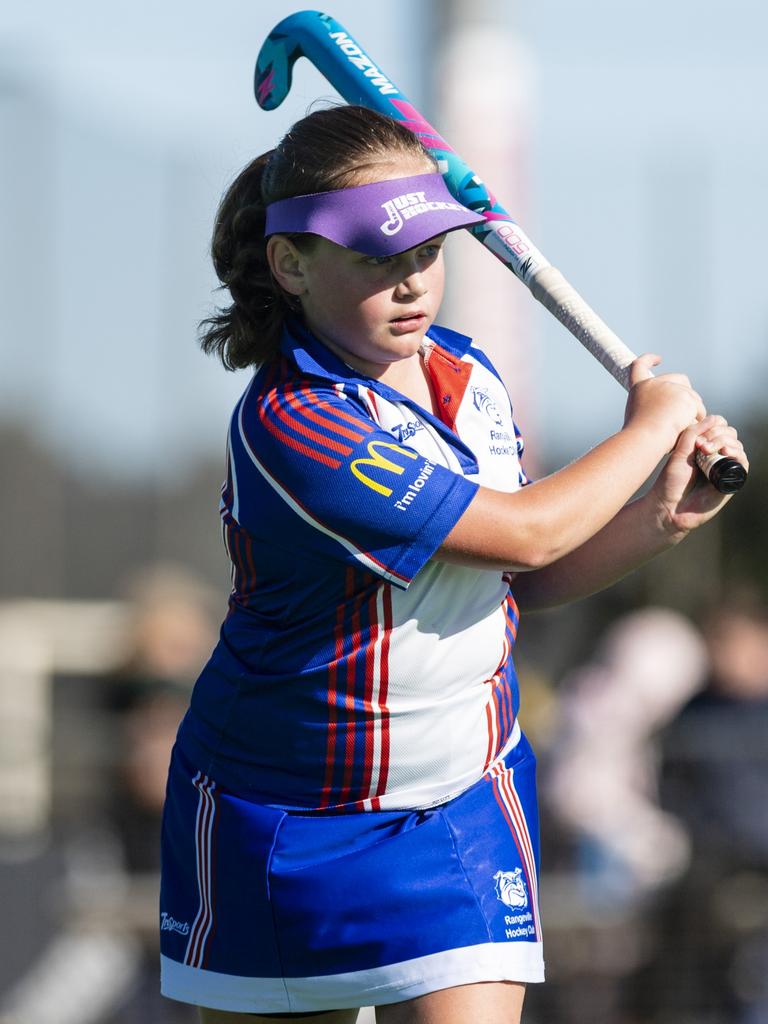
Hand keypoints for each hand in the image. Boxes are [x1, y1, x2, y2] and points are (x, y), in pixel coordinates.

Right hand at [624, 354, 706, 450]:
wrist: (645, 438)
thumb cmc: (641, 436)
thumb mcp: (639, 418)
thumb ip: (651, 408)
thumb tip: (666, 411)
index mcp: (639, 388)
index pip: (639, 366)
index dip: (648, 360)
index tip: (658, 359)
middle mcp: (654, 383)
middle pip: (678, 378)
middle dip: (686, 391)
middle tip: (687, 408)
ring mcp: (671, 388)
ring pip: (692, 395)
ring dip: (692, 409)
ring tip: (683, 425)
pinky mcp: (685, 397)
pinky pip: (698, 408)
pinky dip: (696, 418)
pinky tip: (689, 427)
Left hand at [647, 414, 748, 535]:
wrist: (670, 506)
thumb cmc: (671, 481)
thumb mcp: (680, 451)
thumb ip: (693, 433)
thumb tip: (713, 418)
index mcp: (703, 446)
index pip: (719, 425)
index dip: (712, 425)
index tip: (697, 436)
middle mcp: (716, 455)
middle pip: (729, 433)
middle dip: (717, 434)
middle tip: (701, 445)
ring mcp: (724, 467)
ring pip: (736, 445)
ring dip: (724, 442)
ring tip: (707, 450)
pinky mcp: (732, 480)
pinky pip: (743, 462)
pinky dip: (737, 454)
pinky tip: (725, 452)